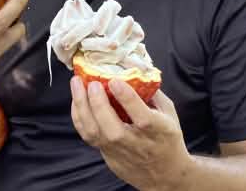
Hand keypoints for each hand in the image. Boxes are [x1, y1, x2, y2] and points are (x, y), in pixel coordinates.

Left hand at [70, 77, 190, 190]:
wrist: (164, 175)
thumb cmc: (167, 139)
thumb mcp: (169, 113)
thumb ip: (153, 93)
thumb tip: (136, 70)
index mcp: (158, 132)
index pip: (142, 118)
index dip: (127, 99)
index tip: (115, 81)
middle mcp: (137, 144)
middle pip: (113, 129)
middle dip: (99, 104)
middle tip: (92, 83)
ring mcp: (119, 151)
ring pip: (95, 133)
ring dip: (82, 107)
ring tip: (76, 85)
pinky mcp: (107, 155)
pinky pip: (88, 136)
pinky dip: (79, 117)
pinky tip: (77, 100)